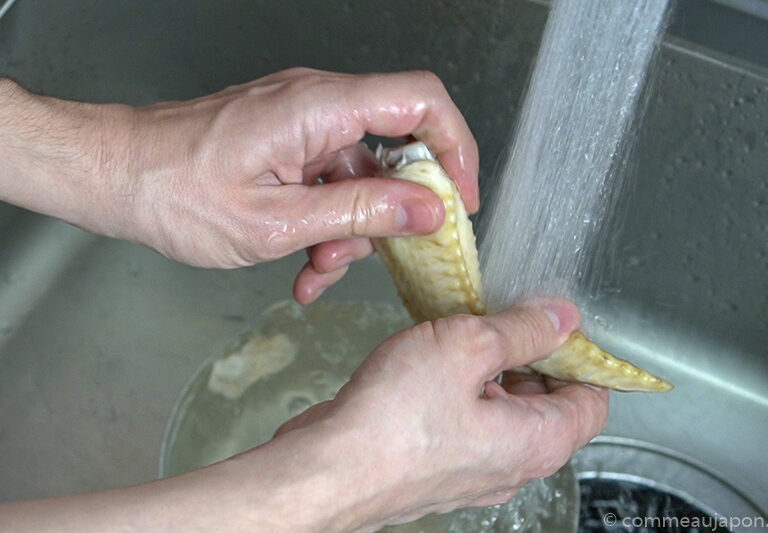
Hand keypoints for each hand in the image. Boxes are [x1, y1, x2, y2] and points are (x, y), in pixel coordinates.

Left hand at [102, 69, 474, 286]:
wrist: (114, 176)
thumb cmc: (172, 192)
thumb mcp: (277, 221)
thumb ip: (359, 212)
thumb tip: (427, 210)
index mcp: (318, 108)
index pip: (422, 100)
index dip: (456, 148)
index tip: (459, 202)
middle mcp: (316, 105)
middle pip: (395, 148)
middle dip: (389, 212)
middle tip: (371, 256)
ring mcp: (300, 124)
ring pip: (360, 177)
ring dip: (349, 232)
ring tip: (316, 272)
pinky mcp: (286, 144)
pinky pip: (328, 183)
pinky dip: (325, 225)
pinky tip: (303, 265)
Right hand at [266, 299, 607, 530]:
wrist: (327, 470)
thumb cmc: (391, 423)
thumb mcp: (466, 347)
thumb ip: (521, 330)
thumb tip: (560, 319)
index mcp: (537, 441)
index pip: (594, 399)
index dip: (581, 354)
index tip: (557, 321)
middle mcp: (511, 464)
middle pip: (547, 402)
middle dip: (529, 355)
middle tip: (501, 318)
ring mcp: (472, 468)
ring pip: (502, 409)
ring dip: (488, 369)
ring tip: (458, 336)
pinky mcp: (437, 464)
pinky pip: (466, 420)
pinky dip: (459, 389)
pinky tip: (430, 363)